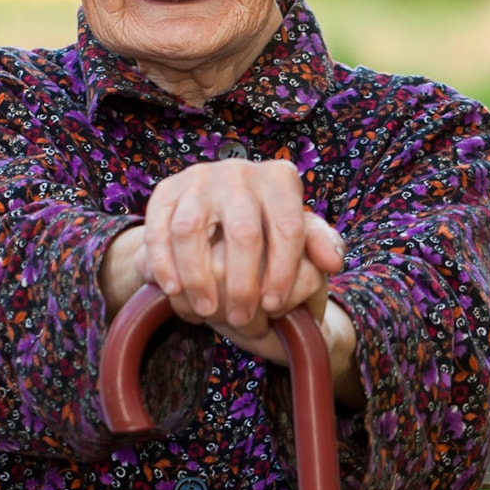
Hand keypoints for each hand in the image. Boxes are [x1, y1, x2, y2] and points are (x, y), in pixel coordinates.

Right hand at [137, 159, 343, 362]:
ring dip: (197, 276)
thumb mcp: (299, 231)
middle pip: (242, 233)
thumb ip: (320, 243)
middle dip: (240, 283)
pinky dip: (163, 262)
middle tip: (237, 318)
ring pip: (192, 230)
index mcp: (279, 178)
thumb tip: (331, 261)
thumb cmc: (267, 225)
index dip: (281, 273)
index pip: (287, 229)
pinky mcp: (165, 190)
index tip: (273, 307)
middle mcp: (239, 171)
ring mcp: (199, 178)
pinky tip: (172, 289)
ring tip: (204, 311)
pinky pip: (158, 228)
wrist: (216, 204)